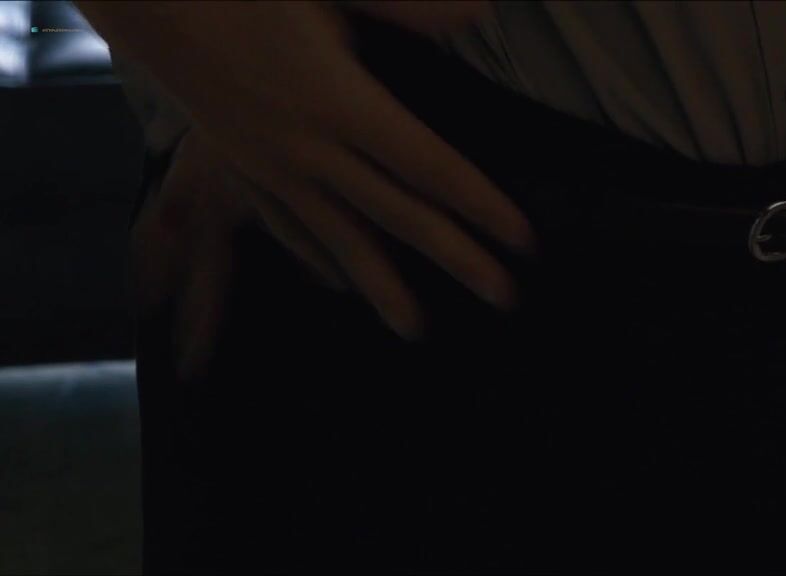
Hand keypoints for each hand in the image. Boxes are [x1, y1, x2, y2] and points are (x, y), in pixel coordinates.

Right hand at [81, 1, 534, 344]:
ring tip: (418, 329)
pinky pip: (288, 227)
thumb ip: (406, 4)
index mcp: (340, 101)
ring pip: (339, 237)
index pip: (429, 167)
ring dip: (383, 285)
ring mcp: (270, 165)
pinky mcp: (241, 168)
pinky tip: (338, 283)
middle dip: (457, 259)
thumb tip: (480, 8)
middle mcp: (308, 147)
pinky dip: (319, 257)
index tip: (524, 242)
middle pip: (398, 215)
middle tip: (506, 300)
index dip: (481, 206)